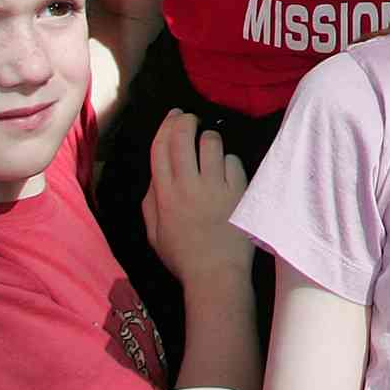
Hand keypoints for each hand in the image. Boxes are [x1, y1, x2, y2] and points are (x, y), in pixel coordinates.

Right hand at [143, 109, 253, 289]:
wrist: (216, 274)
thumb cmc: (183, 256)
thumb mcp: (154, 233)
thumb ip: (151, 202)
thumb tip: (156, 175)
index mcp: (164, 196)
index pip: (160, 148)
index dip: (166, 125)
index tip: (173, 115)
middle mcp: (188, 185)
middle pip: (184, 136)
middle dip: (186, 120)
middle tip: (191, 119)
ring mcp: (215, 186)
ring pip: (212, 143)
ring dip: (210, 140)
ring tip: (211, 149)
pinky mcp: (238, 190)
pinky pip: (234, 161)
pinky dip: (229, 164)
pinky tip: (227, 175)